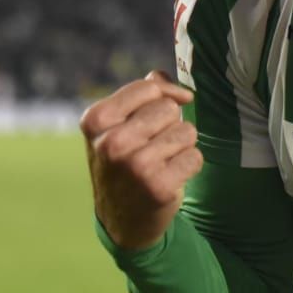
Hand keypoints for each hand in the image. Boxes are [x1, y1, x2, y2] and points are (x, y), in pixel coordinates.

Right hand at [80, 71, 200, 250]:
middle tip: (152, 147)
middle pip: (170, 109)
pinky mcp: (159, 186)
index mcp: (96, 120)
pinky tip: (170, 178)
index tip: (163, 111)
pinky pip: (196, 157)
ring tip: (161, 162)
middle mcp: (111, 142)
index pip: (149, 87)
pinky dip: (189, 166)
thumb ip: (139, 96)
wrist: (122, 219)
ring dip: (181, 146)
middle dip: (170, 125)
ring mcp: (134, 166)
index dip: (165, 95)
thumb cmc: (124, 162)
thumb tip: (161, 74)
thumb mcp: (118, 126)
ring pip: (187, 132)